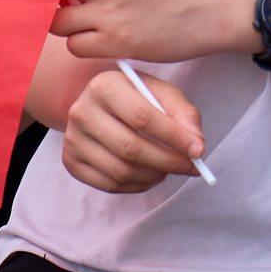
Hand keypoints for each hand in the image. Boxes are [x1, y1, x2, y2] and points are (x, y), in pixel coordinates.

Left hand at [51, 0, 248, 61]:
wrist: (204, 10)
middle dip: (46, 0)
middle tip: (60, 8)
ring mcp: (108, 10)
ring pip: (55, 21)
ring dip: (64, 26)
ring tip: (84, 26)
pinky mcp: (116, 41)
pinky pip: (74, 46)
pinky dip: (82, 46)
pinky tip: (100, 41)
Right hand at [61, 66, 206, 191]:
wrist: (99, 104)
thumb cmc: (136, 97)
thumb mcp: (160, 93)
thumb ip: (183, 114)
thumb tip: (197, 145)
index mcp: (104, 85)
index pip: (142, 117)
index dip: (174, 137)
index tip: (199, 151)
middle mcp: (82, 111)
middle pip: (130, 148)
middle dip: (168, 162)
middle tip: (192, 167)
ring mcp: (73, 139)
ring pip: (121, 171)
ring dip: (154, 176)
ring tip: (169, 168)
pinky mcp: (71, 162)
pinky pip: (110, 186)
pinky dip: (138, 186)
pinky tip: (149, 175)